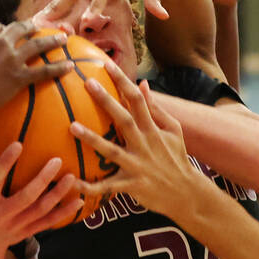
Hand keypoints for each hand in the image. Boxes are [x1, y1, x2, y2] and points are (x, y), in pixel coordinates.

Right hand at [0, 16, 72, 118]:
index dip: (3, 29)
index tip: (9, 32)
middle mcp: (0, 42)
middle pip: (21, 29)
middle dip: (33, 26)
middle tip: (44, 26)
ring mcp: (11, 58)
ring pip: (37, 45)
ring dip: (52, 41)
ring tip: (64, 38)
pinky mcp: (19, 76)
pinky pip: (43, 70)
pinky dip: (58, 68)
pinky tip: (70, 67)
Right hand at [0, 143, 82, 253]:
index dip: (6, 162)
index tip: (18, 144)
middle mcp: (1, 214)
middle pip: (26, 196)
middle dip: (43, 179)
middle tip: (57, 161)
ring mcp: (15, 226)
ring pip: (41, 209)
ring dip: (57, 193)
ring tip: (71, 178)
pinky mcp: (26, 233)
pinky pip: (48, 223)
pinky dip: (64, 213)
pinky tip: (79, 202)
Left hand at [69, 61, 205, 220]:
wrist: (186, 194)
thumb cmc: (176, 159)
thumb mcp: (173, 131)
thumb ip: (157, 109)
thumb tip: (142, 84)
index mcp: (153, 129)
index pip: (137, 99)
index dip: (123, 81)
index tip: (106, 64)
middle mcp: (145, 144)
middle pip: (124, 119)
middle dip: (106, 101)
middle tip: (88, 83)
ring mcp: (138, 165)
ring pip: (112, 151)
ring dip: (92, 139)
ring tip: (72, 126)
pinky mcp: (132, 185)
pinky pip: (107, 187)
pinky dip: (90, 187)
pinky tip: (72, 182)